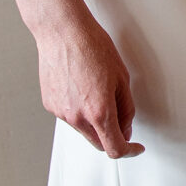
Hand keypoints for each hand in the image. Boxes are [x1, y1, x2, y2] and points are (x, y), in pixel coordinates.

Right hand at [35, 17, 141, 157]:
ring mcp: (61, 112)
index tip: (135, 148)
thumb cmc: (93, 49)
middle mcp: (77, 116)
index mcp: (99, 112)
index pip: (115, 147)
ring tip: (101, 95)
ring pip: (84, 131)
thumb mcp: (122, 79)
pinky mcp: (50, 104)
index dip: (129, 151)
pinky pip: (70, 117)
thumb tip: (125, 127)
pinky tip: (84, 91)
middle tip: (123, 123)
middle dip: (113, 138)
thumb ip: (126, 109)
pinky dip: (80, 113)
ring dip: (96, 124)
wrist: (63, 33)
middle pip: (98, 143)